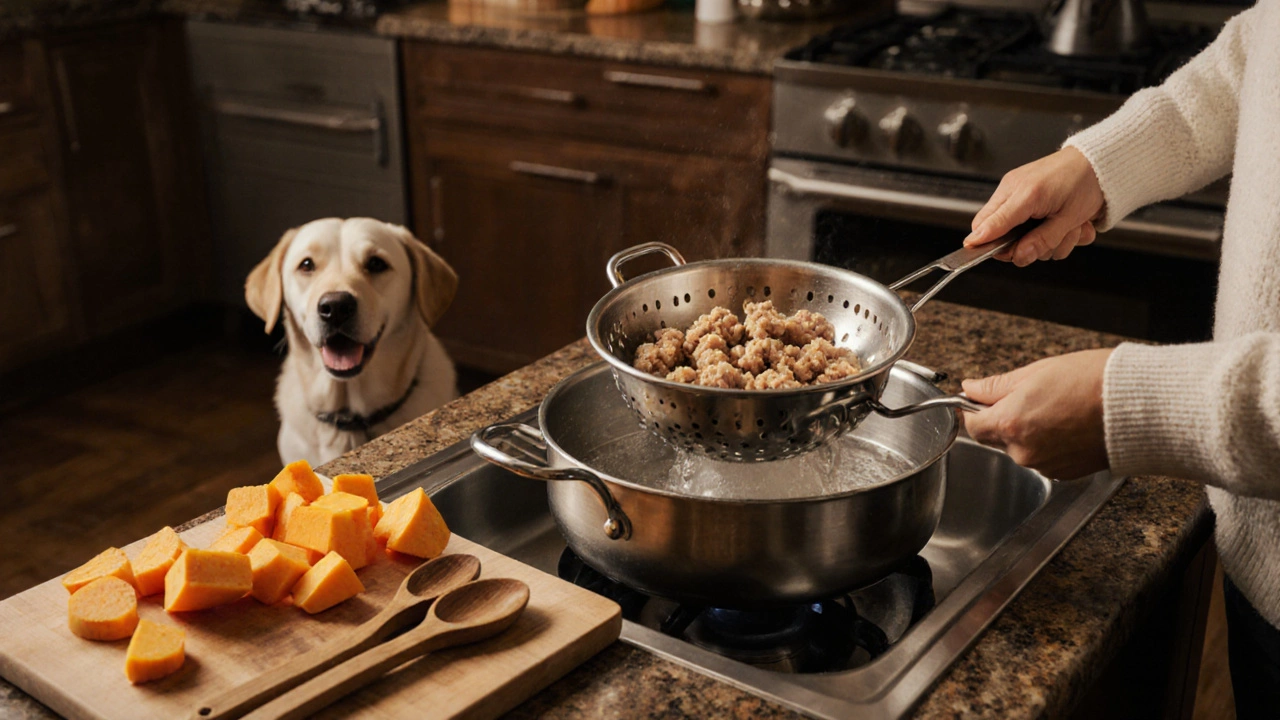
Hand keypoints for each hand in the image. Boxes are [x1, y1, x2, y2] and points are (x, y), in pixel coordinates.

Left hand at [960, 348, 1112, 479]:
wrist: (1137, 406)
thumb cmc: (1091, 382)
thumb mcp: (1035, 373)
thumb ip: (995, 386)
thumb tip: (970, 388)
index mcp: (1010, 424)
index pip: (972, 426)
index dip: (975, 411)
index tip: (982, 400)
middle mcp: (1023, 451)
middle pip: (996, 438)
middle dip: (1005, 420)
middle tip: (1031, 397)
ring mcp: (1045, 465)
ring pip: (1021, 449)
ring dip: (1029, 432)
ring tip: (1057, 409)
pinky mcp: (1065, 473)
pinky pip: (1044, 459)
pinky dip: (1049, 444)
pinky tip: (1068, 425)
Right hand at [964, 147, 1104, 266]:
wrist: (1100, 163)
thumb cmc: (1086, 182)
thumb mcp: (1069, 218)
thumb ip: (1042, 240)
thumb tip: (1019, 256)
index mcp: (1022, 194)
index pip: (987, 225)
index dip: (984, 243)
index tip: (978, 254)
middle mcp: (1014, 191)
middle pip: (998, 233)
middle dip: (1027, 245)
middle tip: (1051, 243)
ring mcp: (1019, 194)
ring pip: (1018, 235)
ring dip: (1047, 241)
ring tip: (1069, 229)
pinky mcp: (1027, 197)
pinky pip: (1029, 226)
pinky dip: (1052, 232)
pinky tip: (1070, 224)